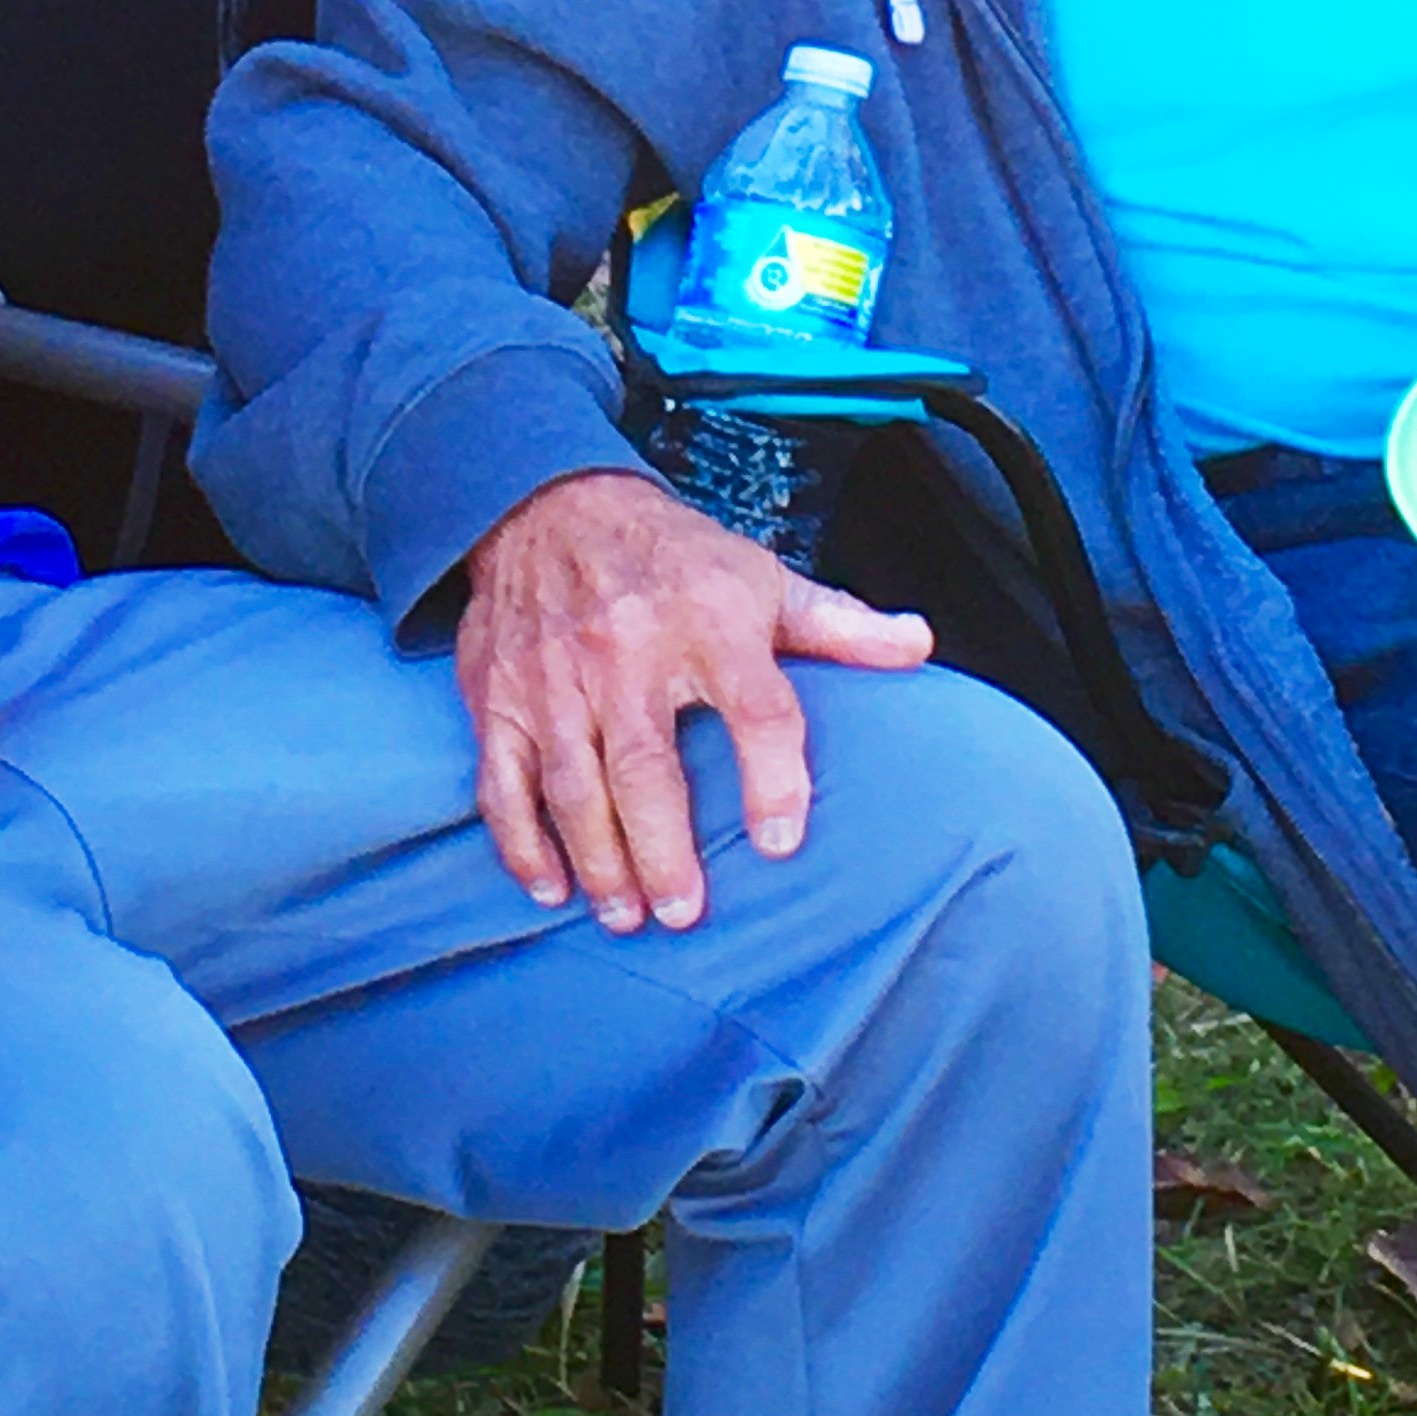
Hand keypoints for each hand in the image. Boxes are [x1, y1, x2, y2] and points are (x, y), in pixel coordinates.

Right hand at [455, 469, 930, 936]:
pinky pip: (502, 781)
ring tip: (628, 915)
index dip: (773, 780)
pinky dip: (521, 841)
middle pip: (646, 768)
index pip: (756, 709)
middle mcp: (626, 651)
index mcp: (709, 623)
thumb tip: (919, 644)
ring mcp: (553, 678)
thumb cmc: (670, 556)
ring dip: (599, 861)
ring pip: (573, 786)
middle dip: (664, 853)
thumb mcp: (760, 577)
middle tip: (685, 913)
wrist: (548, 500)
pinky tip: (549, 888)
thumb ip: (838, 623)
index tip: (779, 844)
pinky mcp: (497, 695)